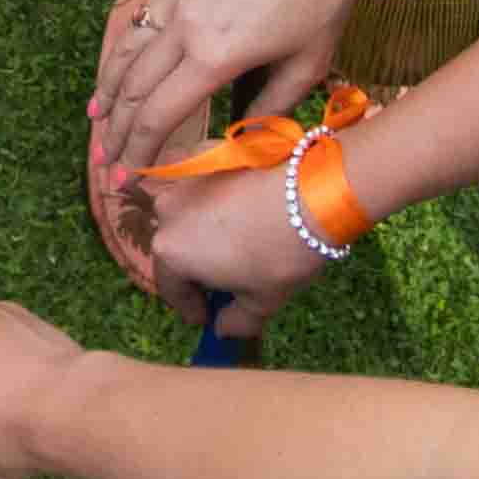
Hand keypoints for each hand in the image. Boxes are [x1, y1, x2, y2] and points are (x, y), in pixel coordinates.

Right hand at [90, 0, 365, 196]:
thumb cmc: (322, 5)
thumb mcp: (305, 69)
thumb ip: (268, 112)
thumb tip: (240, 145)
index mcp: (216, 55)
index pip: (159, 115)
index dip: (138, 152)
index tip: (128, 177)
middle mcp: (185, 25)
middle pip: (133, 89)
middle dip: (116, 132)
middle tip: (108, 163)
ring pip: (125, 52)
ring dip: (107, 92)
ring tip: (97, 121)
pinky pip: (138, 20)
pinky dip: (120, 53)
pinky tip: (116, 71)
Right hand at [110, 142, 334, 305]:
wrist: (313, 191)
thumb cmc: (281, 253)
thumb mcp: (262, 301)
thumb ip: (235, 322)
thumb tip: (223, 328)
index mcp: (170, 252)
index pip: (171, 288)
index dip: (190, 307)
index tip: (206, 316)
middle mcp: (165, 211)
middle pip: (174, 247)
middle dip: (194, 267)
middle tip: (221, 280)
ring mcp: (183, 176)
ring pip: (184, 210)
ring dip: (199, 228)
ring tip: (230, 239)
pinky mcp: (205, 150)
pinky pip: (198, 180)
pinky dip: (210, 195)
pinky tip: (237, 204)